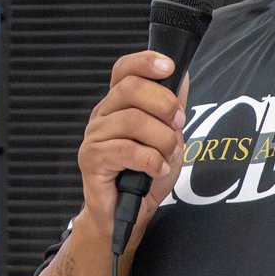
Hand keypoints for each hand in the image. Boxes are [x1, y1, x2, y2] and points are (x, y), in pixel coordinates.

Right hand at [78, 50, 186, 248]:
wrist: (126, 214)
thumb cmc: (144, 174)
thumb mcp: (168, 137)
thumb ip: (172, 108)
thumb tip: (183, 74)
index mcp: (118, 104)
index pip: (124, 69)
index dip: (145, 61)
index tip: (169, 67)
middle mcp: (103, 114)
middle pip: (131, 88)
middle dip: (164, 104)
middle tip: (179, 124)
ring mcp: (94, 135)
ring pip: (133, 120)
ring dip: (162, 138)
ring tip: (168, 156)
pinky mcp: (91, 158)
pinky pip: (128, 150)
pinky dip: (151, 160)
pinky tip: (157, 170)